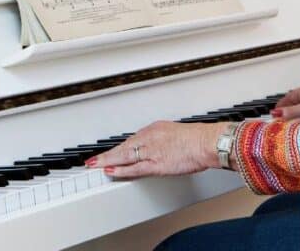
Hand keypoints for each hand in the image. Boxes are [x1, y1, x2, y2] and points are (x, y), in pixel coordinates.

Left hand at [85, 121, 226, 179]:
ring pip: (124, 157)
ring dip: (107, 161)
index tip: (109, 153)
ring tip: (94, 165)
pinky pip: (134, 168)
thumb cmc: (198, 140)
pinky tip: (110, 171)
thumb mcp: (177, 134)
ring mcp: (152, 151)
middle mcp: (150, 137)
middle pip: (123, 147)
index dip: (118, 148)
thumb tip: (161, 148)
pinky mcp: (156, 164)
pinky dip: (120, 170)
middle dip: (106, 154)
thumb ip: (165, 141)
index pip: (131, 140)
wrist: (207, 142)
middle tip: (92, 160)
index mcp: (155, 129)